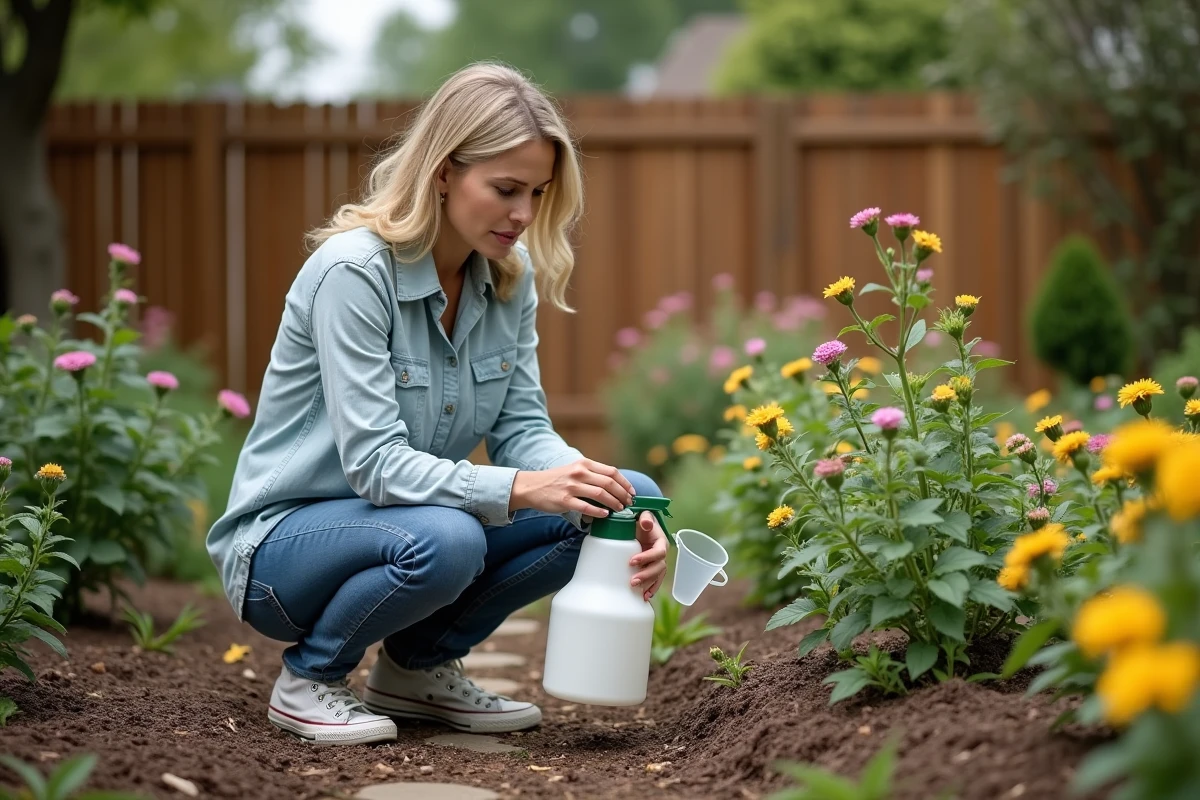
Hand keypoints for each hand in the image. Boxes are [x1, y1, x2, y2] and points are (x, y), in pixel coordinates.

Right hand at [510, 458, 635, 517]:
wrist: (532, 486)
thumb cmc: (556, 480)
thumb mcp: (575, 470)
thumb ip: (592, 474)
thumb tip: (614, 486)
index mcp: (584, 464)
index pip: (612, 472)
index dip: (625, 483)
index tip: (631, 492)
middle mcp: (579, 473)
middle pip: (609, 483)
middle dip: (622, 494)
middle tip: (628, 503)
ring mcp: (572, 487)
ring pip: (600, 495)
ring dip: (614, 503)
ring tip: (620, 509)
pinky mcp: (565, 500)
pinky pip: (586, 507)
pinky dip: (598, 512)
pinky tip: (605, 515)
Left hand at [630, 511, 668, 600]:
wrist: (639, 527)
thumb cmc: (641, 521)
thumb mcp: (643, 515)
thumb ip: (645, 517)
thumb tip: (646, 523)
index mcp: (661, 542)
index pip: (659, 552)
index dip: (647, 558)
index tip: (632, 561)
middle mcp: (661, 554)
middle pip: (659, 567)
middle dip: (646, 575)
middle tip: (632, 581)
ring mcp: (657, 562)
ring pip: (657, 576)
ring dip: (648, 584)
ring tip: (636, 589)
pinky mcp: (652, 568)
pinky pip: (655, 581)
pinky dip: (651, 589)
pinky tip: (645, 596)